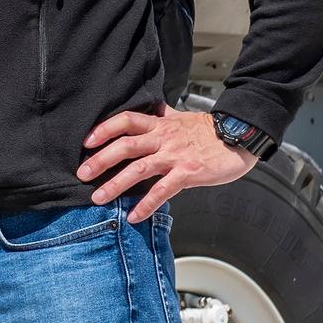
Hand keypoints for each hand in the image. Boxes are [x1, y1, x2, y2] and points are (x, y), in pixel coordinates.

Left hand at [77, 105, 257, 223]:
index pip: (125, 121)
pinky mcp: (188, 173)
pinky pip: (163, 190)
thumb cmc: (210, 130)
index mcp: (159, 124)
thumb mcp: (182, 118)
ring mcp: (175, 156)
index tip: (85, 141)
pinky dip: (147, 204)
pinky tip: (134, 216)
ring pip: (139, 169)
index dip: (103, 129)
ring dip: (115, 184)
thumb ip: (163, 115)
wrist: (241, 136)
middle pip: (125, 146)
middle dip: (100, 160)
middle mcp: (163, 139)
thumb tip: (152, 106)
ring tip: (98, 198)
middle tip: (81, 174)